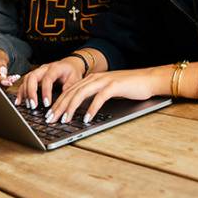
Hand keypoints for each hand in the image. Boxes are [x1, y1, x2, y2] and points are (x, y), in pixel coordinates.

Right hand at [15, 56, 85, 108]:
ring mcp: (38, 71)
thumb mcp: (75, 79)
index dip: (46, 91)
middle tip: (34, 105)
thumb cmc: (72, 72)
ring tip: (28, 105)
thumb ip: (69, 88)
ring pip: (27, 79)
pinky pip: (24, 82)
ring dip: (25, 92)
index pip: (48, 78)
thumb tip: (64, 100)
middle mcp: (44, 68)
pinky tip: (19, 101)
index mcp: (55, 68)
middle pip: (32, 77)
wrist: (70, 64)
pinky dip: (21, 92)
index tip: (47, 103)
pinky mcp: (34, 76)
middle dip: (31, 92)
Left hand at [44, 67, 161, 124]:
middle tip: (50, 119)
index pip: (69, 91)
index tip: (50, 115)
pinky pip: (99, 98)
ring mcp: (104, 81)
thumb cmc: (128, 87)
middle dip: (59, 106)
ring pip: (81, 94)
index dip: (57, 102)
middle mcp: (94, 78)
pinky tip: (86, 118)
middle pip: (71, 92)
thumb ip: (93, 96)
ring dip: (71, 108)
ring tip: (64, 119)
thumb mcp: (106, 90)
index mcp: (90, 79)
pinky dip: (91, 109)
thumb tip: (81, 110)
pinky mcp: (114, 86)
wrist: (147, 79)